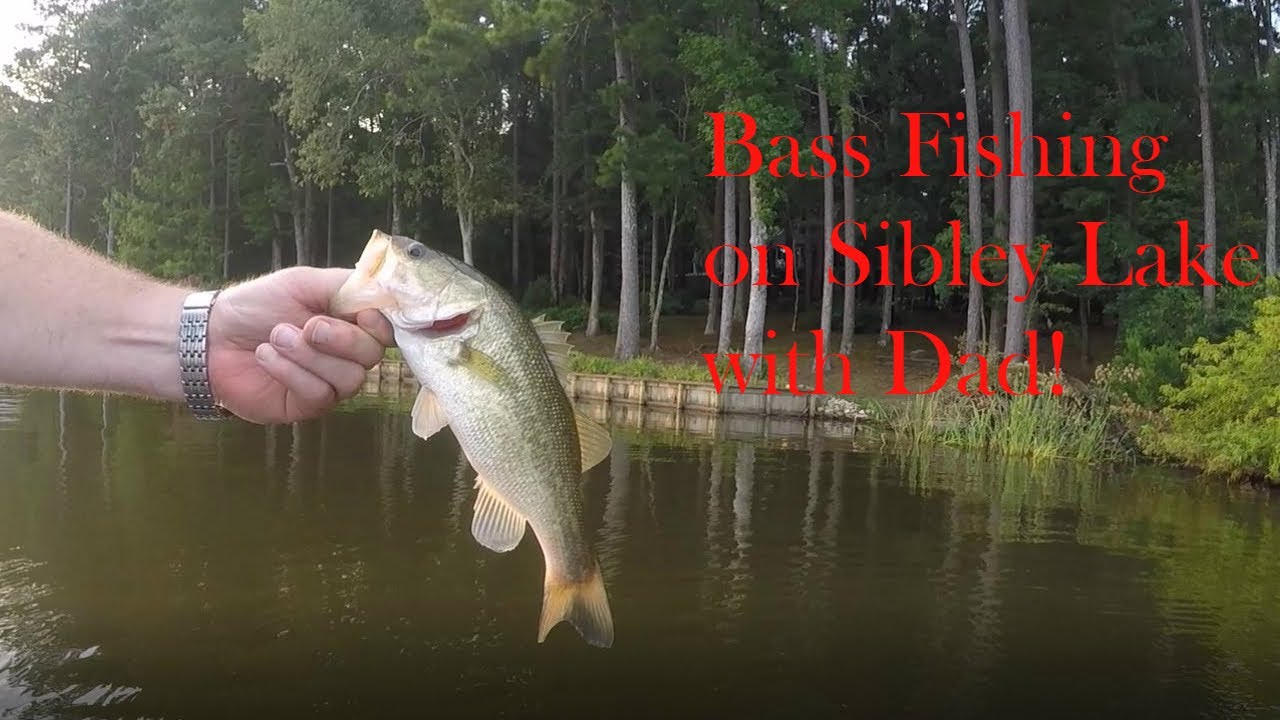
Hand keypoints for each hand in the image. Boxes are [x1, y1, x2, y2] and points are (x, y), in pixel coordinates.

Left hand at [206, 266, 395, 423]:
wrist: (212, 335)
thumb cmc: (257, 305)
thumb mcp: (304, 282)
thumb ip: (346, 285)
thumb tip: (385, 290)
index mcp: (350, 322)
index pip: (387, 330)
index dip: (382, 326)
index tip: (364, 316)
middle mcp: (346, 355)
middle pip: (373, 356)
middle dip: (341, 339)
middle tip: (307, 326)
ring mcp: (330, 383)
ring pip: (349, 379)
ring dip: (309, 355)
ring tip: (276, 337)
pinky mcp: (308, 406)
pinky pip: (319, 394)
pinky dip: (290, 372)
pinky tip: (266, 357)